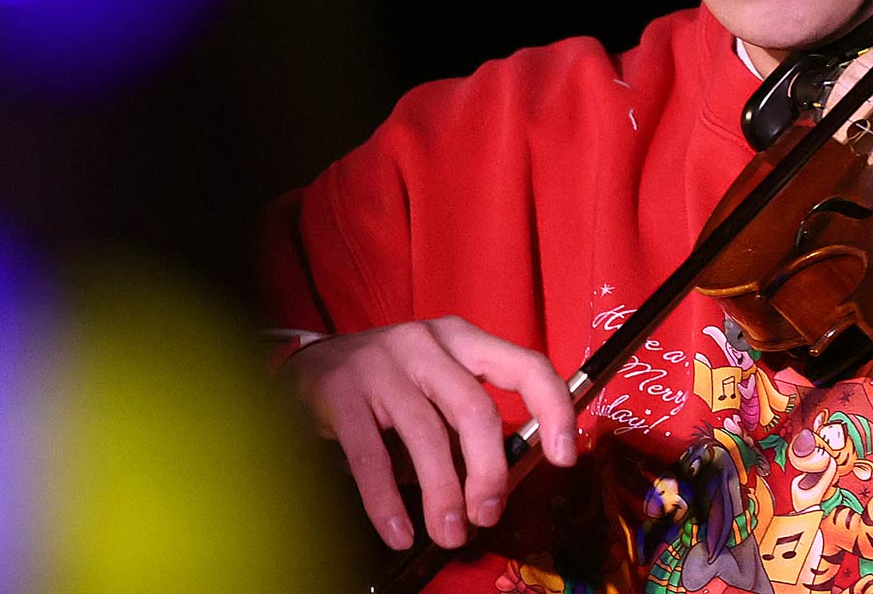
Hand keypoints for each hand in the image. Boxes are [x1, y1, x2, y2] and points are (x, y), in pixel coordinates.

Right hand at [277, 316, 577, 550]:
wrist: (308, 367)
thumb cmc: (388, 386)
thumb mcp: (436, 389)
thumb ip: (467, 426)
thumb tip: (500, 487)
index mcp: (461, 339)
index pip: (524, 365)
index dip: (552, 409)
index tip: (565, 456)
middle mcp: (425, 343)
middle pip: (473, 409)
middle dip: (489, 471)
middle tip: (488, 514)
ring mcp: (381, 363)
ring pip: (427, 435)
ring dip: (443, 494)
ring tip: (450, 533)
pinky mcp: (341, 390)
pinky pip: (372, 456)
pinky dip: (388, 502)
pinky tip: (400, 531)